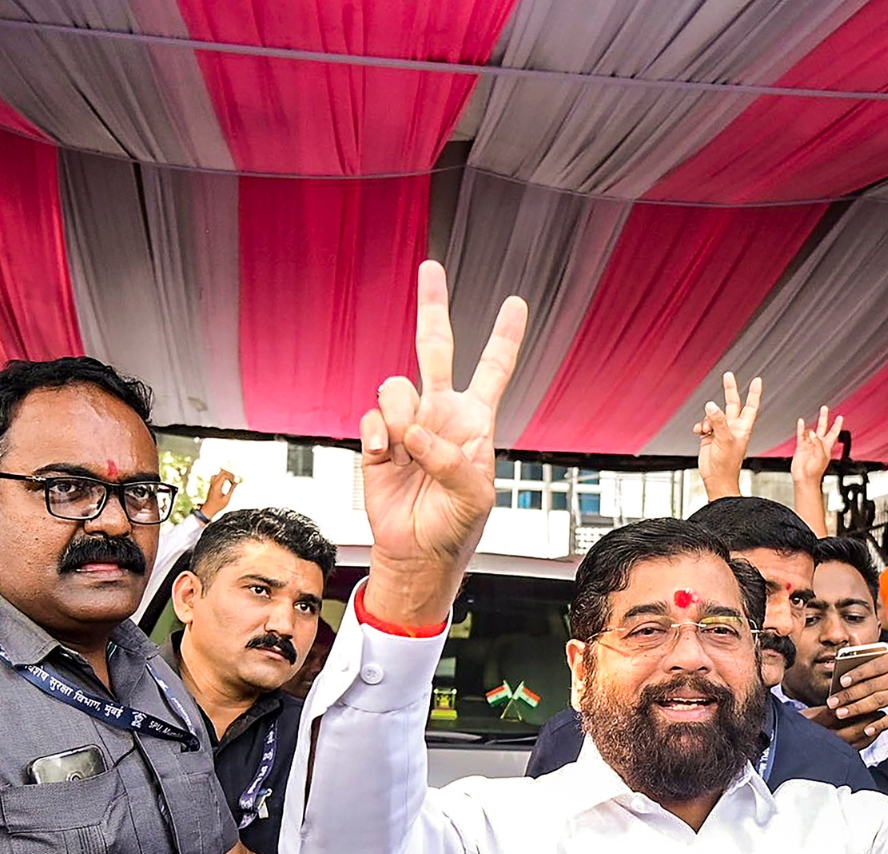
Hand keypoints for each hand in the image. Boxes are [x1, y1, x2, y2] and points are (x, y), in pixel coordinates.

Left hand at [198, 469, 238, 518]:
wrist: (209, 508)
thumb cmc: (218, 505)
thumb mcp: (227, 498)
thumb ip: (231, 490)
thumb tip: (236, 483)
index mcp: (217, 486)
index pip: (225, 475)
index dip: (232, 477)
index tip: (235, 482)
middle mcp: (214, 483)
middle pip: (222, 472)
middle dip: (230, 474)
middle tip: (235, 479)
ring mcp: (212, 483)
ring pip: (219, 473)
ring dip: (226, 475)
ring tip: (231, 480)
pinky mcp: (212, 484)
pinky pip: (217, 476)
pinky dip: (222, 477)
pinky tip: (225, 481)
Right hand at [359, 261, 527, 625]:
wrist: (416, 552)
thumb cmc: (455, 527)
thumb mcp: (474, 497)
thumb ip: (454, 461)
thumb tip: (419, 432)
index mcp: (475, 423)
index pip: (493, 371)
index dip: (504, 338)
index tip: (515, 304)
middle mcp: (441, 414)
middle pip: (436, 349)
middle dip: (434, 308)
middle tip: (432, 269)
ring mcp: (408, 425)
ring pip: (395, 386)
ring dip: (401, 414)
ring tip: (407, 448)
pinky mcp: (378, 440)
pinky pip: (372, 417)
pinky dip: (378, 436)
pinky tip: (386, 456)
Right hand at [693, 371, 761, 498]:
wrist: (716, 479)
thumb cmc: (727, 465)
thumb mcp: (724, 440)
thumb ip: (718, 421)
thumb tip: (711, 406)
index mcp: (743, 428)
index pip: (751, 406)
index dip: (754, 393)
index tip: (757, 380)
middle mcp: (733, 427)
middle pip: (732, 403)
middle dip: (729, 390)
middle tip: (728, 375)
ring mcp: (721, 432)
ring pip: (713, 415)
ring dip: (707, 419)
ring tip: (706, 430)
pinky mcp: (709, 437)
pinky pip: (703, 424)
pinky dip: (700, 426)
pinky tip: (699, 432)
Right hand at [790, 404, 843, 489]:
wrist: (805, 479)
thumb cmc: (815, 472)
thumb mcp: (821, 456)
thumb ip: (818, 443)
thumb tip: (812, 434)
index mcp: (827, 447)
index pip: (834, 433)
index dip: (837, 425)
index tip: (840, 417)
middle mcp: (819, 444)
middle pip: (823, 428)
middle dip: (824, 418)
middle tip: (824, 409)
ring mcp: (810, 445)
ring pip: (811, 431)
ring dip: (810, 428)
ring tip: (808, 426)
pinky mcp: (801, 447)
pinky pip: (801, 435)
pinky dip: (801, 428)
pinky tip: (801, 422)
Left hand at [826, 650, 887, 738]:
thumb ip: (876, 658)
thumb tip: (851, 656)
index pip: (872, 667)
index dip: (856, 674)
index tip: (840, 681)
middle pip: (870, 686)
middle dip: (848, 695)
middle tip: (832, 702)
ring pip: (877, 701)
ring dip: (857, 708)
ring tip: (841, 713)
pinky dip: (879, 725)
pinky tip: (866, 729)